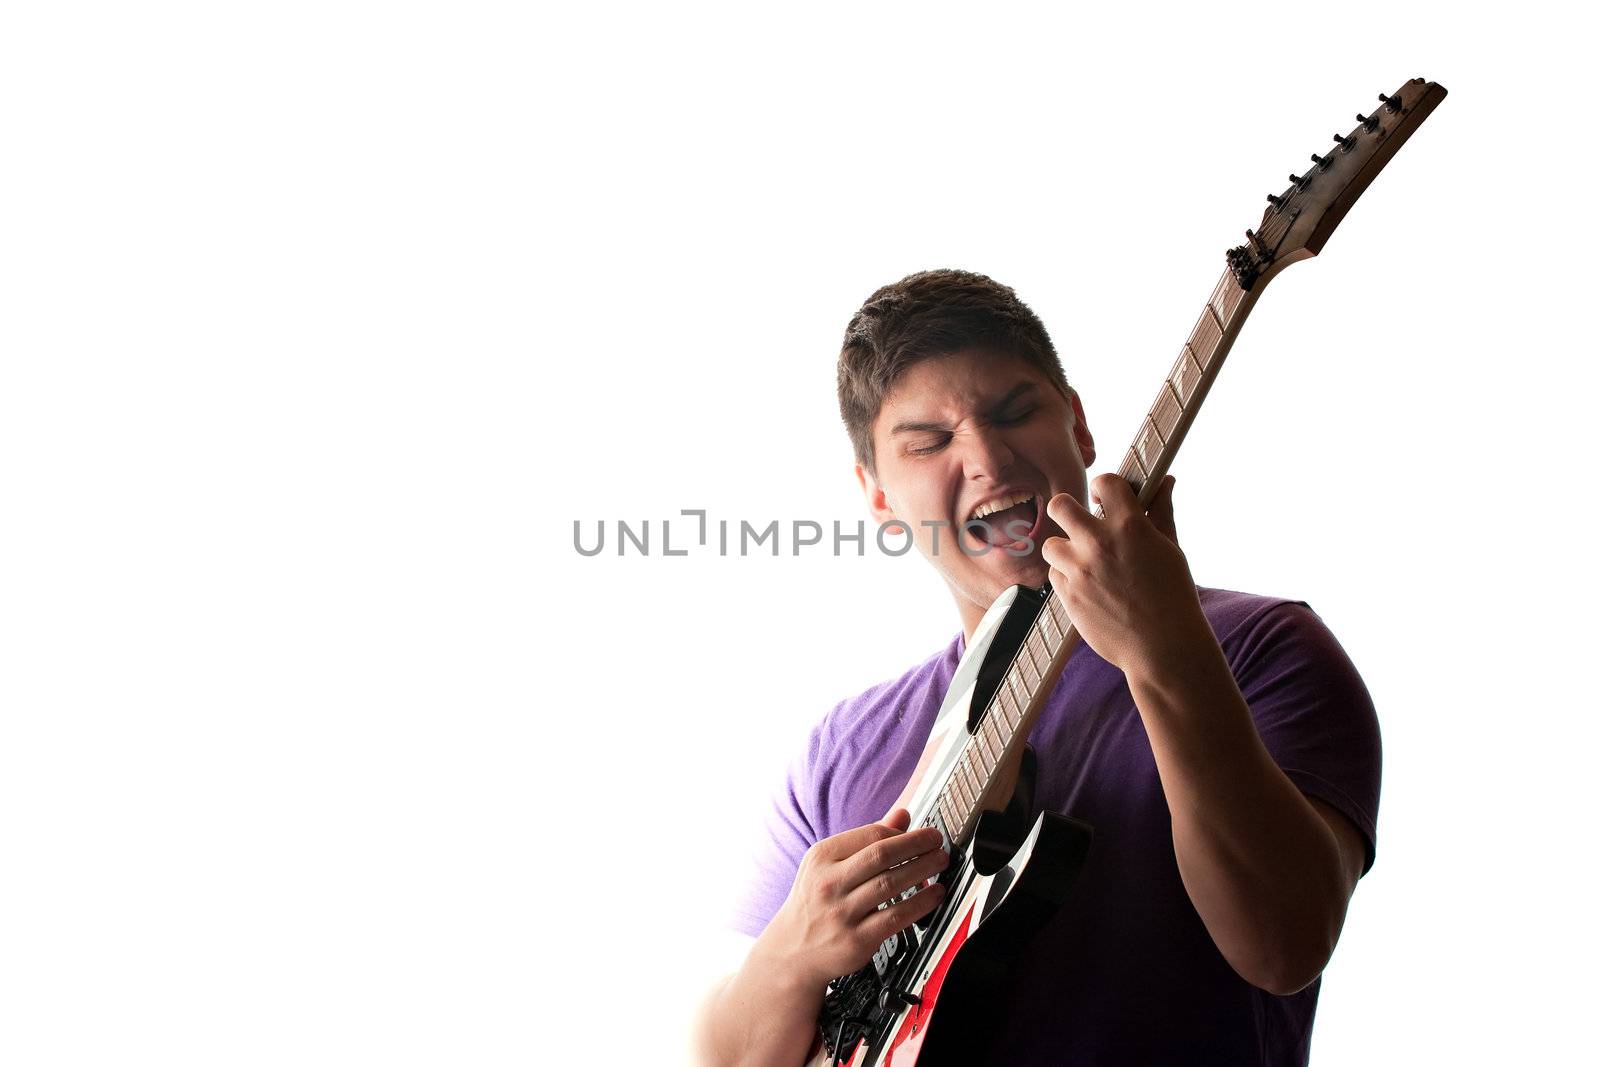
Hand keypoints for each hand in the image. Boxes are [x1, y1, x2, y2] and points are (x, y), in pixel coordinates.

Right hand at [761, 808, 947, 990]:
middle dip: (917, 845)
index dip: (902, 833)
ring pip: (891, 884)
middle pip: (882, 856)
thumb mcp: (829, 864)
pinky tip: (935, 894)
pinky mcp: (856, 940)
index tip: (922, 834)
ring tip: (940, 862)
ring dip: (923, 870)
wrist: (793, 949)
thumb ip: (865, 840)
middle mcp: (829, 883)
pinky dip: (921, 903)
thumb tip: (902, 815)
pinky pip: (896, 917)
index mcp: (822, 857)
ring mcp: (841, 913)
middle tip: (938, 841)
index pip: (870, 835)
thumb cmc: (816, 901)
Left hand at [1042, 473, 1210, 678]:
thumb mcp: (1171, 549)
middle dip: (1069, 511)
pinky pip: (1054, 575)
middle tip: (1081, 524)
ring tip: (1086, 563)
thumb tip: (1165, 482)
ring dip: (1065, 550)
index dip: (1104, 487)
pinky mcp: (1067, 595)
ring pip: (1051, 545)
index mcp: (1131, 526)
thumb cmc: (1174, 597)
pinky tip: (1089, 588)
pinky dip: (1066, 578)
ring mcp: (1080, 570)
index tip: (1105, 498)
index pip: (1105, 482)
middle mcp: (1100, 543)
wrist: (1163, 647)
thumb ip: (1161, 512)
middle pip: (1060, 505)